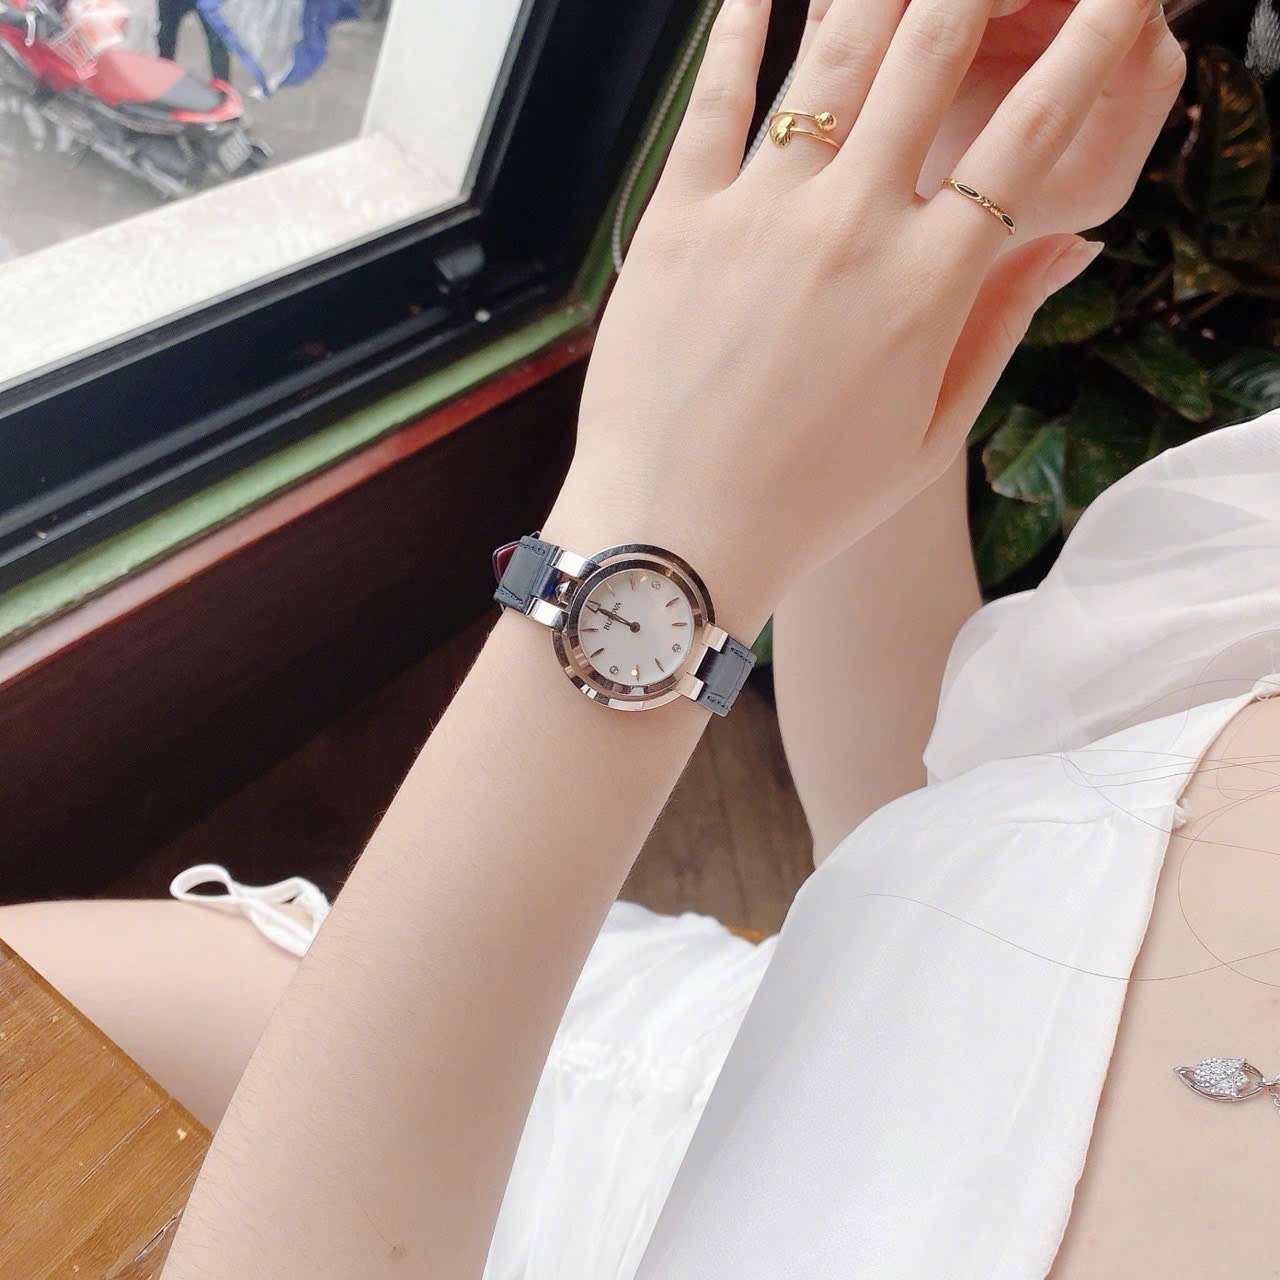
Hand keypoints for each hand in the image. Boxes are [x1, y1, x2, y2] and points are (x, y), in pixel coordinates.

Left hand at [547, 0, 1182, 638]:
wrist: (673, 535)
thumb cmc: (804, 503)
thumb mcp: (928, 436)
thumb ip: (999, 327)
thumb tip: (1068, 244)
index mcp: (927, 285)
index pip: (1031, 133)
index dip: (1090, 41)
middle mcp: (852, 229)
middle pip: (935, 55)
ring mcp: (759, 215)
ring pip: (834, 59)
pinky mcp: (678, 220)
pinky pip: (716, 100)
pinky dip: (740, 26)